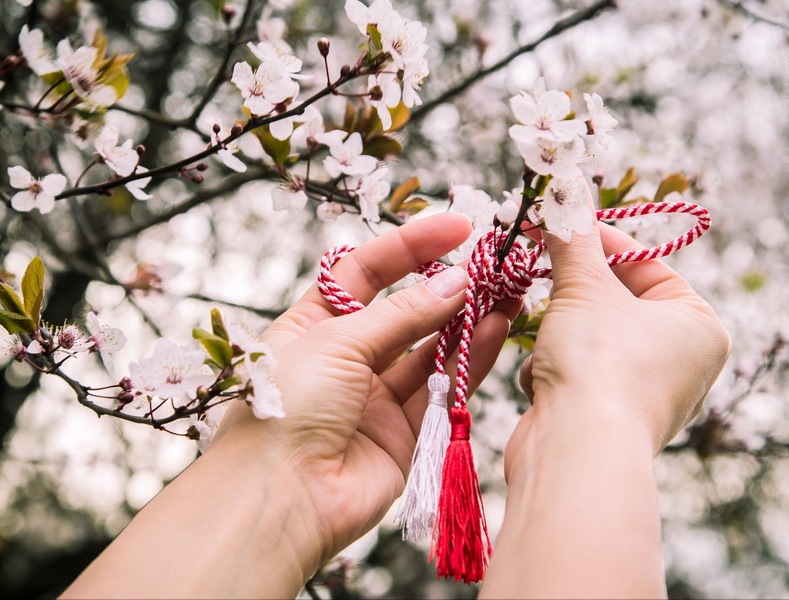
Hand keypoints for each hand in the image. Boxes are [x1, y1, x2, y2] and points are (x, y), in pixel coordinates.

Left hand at [212, 213, 519, 588]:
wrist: (280, 500)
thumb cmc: (287, 408)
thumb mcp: (338, 341)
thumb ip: (402, 314)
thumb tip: (455, 281)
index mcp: (311, 325)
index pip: (364, 271)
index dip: (408, 246)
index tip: (457, 226)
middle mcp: (345, 357)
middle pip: (404, 309)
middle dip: (446, 284)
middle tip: (492, 262)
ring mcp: (375, 396)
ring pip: (430, 348)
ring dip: (467, 319)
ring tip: (508, 290)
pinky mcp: (404, 432)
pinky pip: (442, 388)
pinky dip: (469, 358)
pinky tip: (495, 328)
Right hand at [508, 220, 730, 472]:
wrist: (575, 454)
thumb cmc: (598, 365)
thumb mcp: (583, 287)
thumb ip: (572, 238)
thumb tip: (562, 186)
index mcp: (698, 326)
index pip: (646, 264)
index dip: (599, 241)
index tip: (560, 223)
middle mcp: (679, 361)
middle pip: (614, 301)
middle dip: (571, 290)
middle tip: (538, 264)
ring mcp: (642, 393)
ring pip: (587, 335)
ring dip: (557, 331)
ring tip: (549, 340)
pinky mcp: (603, 417)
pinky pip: (574, 371)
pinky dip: (552, 369)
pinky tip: (546, 383)